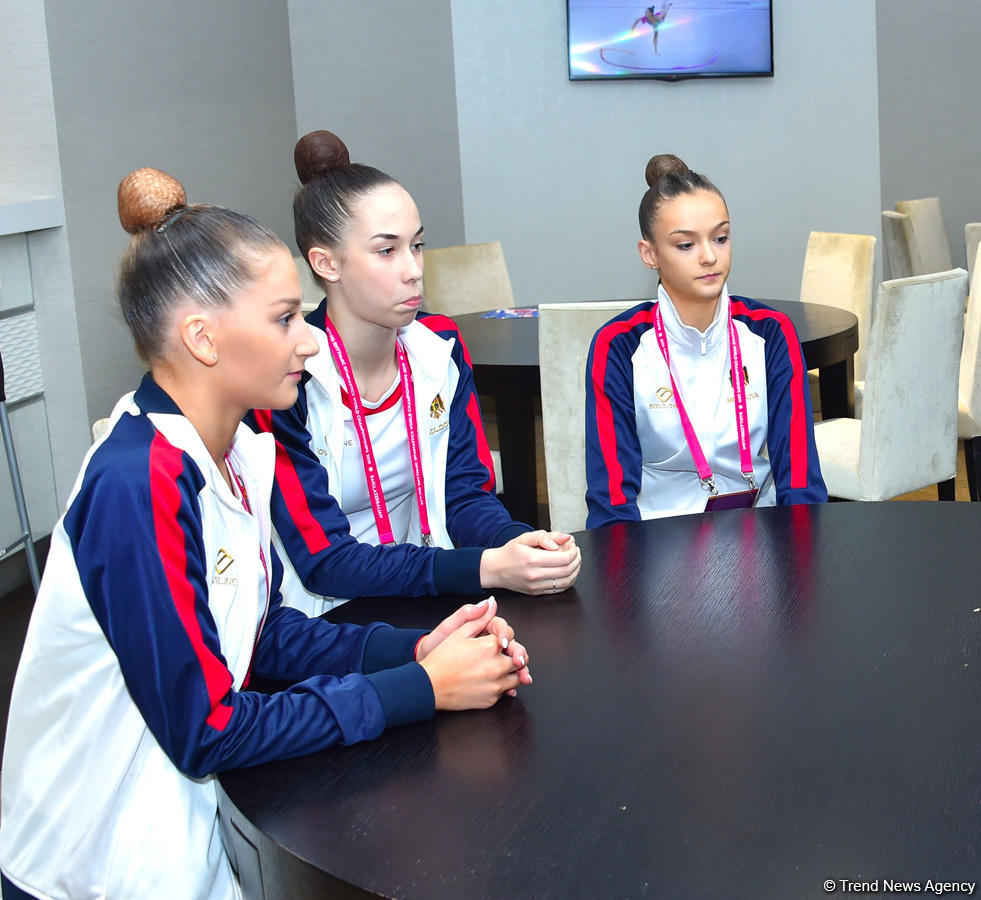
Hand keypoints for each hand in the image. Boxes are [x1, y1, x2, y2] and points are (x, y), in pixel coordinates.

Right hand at [416, 598, 530, 709]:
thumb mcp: (459, 632)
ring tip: (495, 668)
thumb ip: (479, 618)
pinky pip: (505, 692)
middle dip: (512, 656)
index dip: (503, 639)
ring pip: (517, 677)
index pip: (510, 638)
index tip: (497, 642)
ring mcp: (496, 685)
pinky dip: (500, 686)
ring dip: (510, 672)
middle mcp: (497, 666)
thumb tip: (492, 603)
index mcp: (491, 647)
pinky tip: (487, 681)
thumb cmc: (442, 659)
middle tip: (500, 655)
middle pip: (518, 659)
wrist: (430, 686)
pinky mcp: (491, 700)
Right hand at [479, 530, 581, 595]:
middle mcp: (535, 575)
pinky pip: (558, 589)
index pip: (564, 559)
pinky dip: (568, 580)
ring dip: (575, 571)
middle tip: (576, 552)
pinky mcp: (536, 593)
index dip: (573, 552)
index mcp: (533, 559)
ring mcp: (536, 586)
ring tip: (574, 561)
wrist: (495, 569)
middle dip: (577, 560)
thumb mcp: (525, 538)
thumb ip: (546, 536)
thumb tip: (564, 539)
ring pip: (566, 582)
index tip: (573, 546)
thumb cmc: (510, 552)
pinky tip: (567, 572)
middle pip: (567, 570)